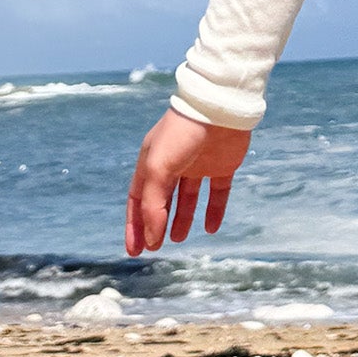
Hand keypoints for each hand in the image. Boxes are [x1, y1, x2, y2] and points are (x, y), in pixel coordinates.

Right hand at [125, 107, 250, 254]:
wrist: (220, 106)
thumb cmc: (182, 133)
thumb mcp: (157, 168)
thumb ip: (152, 205)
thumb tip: (152, 238)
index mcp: (152, 160)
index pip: (138, 199)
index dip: (135, 224)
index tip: (134, 250)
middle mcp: (174, 163)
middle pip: (161, 201)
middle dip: (155, 225)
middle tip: (155, 249)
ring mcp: (199, 164)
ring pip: (188, 198)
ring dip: (182, 219)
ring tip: (180, 239)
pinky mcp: (223, 164)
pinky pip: (218, 192)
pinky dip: (215, 210)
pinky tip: (211, 228)